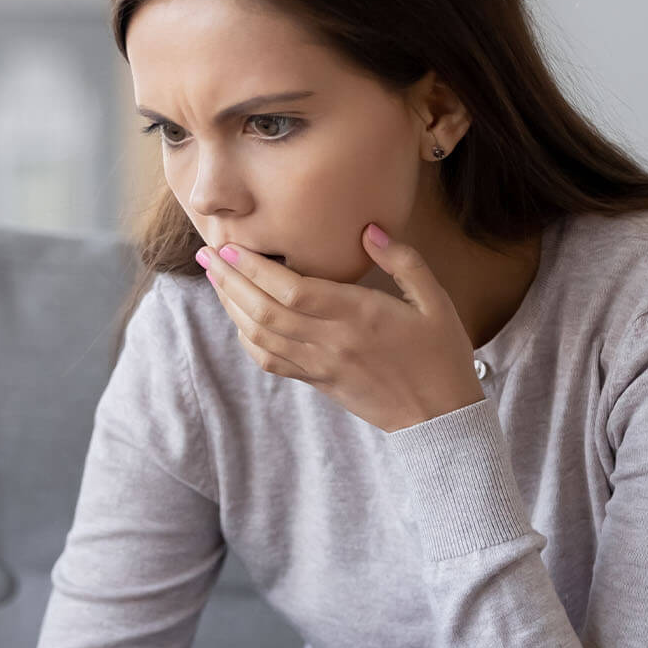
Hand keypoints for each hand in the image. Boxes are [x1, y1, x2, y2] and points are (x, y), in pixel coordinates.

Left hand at [197, 223, 485, 432]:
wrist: (439, 419)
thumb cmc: (441, 355)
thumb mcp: (435, 302)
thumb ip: (402, 261)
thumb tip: (369, 229)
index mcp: (359, 316)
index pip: (293, 290)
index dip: (255, 268)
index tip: (232, 246)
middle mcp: (332, 342)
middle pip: (265, 311)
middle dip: (230, 281)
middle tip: (206, 255)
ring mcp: (320, 365)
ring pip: (260, 336)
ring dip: (231, 306)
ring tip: (215, 279)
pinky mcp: (317, 382)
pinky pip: (271, 361)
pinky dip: (247, 338)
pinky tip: (238, 317)